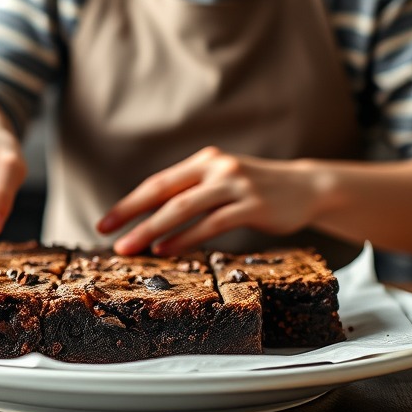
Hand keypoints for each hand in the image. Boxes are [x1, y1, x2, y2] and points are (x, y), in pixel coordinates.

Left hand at [96, 146, 316, 254]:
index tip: (104, 223)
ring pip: (184, 208)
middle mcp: (216, 168)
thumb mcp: (221, 181)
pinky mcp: (252, 205)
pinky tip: (166, 249)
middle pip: (164, 193)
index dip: (129, 203)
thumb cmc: (255, 190)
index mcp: (203, 161)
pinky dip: (185, 237)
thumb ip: (192, 192)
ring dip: (153, 229)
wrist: (306, 187)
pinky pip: (211, 223)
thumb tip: (150, 217)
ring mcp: (235, 185)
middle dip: (131, 215)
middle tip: (107, 235)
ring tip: (130, 247)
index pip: (157, 183)